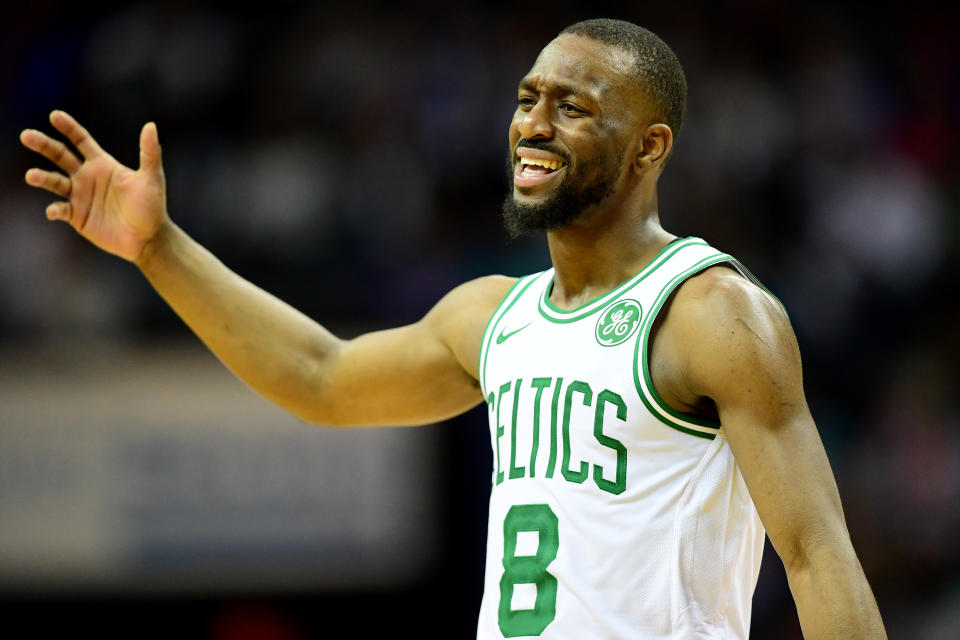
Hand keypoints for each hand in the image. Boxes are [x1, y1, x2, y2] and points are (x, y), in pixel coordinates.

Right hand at [20, 110, 167, 263]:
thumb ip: (149, 153)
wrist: (148, 238)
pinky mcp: (77, 216)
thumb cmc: (152, 206)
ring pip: (54, 182)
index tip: (54, 116)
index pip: (80, 140)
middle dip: (43, 145)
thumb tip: (151, 125)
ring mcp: (80, 196)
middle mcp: (87, 176)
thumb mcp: (151, 178)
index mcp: (102, 163)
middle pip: (60, 155)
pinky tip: (54, 211)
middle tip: (26, 136)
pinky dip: (55, 210)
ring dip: (42, 178)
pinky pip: (61, 210)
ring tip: (32, 176)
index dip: (68, 127)